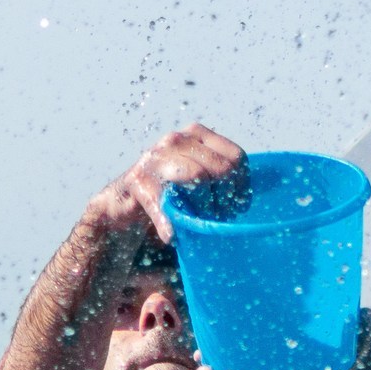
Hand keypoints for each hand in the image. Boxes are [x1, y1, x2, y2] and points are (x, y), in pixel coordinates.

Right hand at [85, 124, 244, 243]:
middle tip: (215, 218)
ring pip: (198, 177)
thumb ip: (219, 178)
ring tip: (196, 223)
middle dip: (223, 199)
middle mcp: (176, 139)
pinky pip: (165, 201)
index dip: (241, 187)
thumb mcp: (197, 176)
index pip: (236, 157)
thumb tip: (246, 200)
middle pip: (221, 169)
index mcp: (196, 135)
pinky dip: (169, 221)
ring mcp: (156, 157)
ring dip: (202, 208)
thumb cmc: (168, 192)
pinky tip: (171, 234)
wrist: (124, 202)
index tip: (235, 206)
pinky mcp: (139, 180)